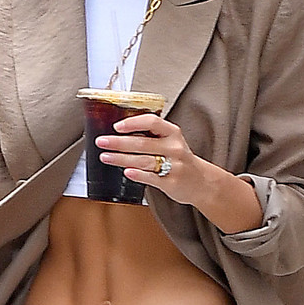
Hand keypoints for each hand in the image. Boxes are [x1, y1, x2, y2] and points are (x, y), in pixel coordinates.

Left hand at [97, 114, 264, 234]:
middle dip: (118, 142)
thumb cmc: (179, 160)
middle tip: (102, 142)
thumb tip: (119, 132)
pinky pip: (151, 177)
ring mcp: (174, 165)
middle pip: (142, 143)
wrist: (201, 182)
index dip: (133, 123)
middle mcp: (174, 147)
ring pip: (143, 160)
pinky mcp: (171, 181)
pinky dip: (137, 174)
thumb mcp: (170, 142)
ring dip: (121, 158)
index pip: (152, 122)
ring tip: (105, 157)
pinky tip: (126, 172)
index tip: (116, 126)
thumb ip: (151, 136)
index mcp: (172, 133)